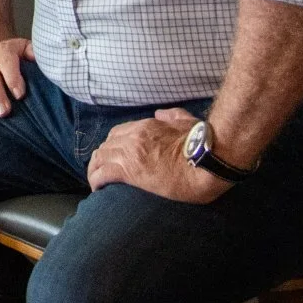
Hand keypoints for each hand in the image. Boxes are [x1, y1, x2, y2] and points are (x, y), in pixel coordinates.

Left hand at [85, 109, 229, 203]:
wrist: (206, 162)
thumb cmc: (203, 144)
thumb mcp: (186, 121)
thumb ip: (171, 116)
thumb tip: (159, 114)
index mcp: (146, 126)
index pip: (118, 133)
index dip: (112, 145)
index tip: (113, 155)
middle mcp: (134, 137)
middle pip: (106, 145)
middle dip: (102, 157)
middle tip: (102, 169)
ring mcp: (130, 154)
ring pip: (100, 157)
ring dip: (95, 168)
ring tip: (95, 180)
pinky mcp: (130, 172)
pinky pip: (103, 173)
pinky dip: (96, 180)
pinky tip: (97, 188)